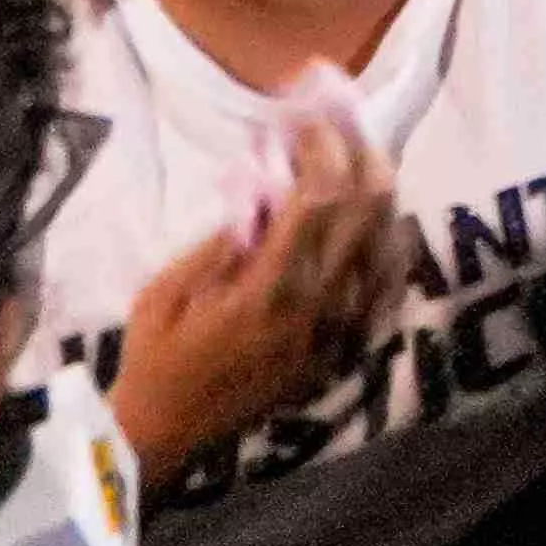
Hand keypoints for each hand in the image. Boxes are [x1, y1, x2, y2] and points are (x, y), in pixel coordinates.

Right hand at [114, 106, 399, 473]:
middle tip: (344, 121)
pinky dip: (390, 243)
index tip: (309, 113)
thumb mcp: (165, 291)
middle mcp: (322, 307)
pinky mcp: (349, 350)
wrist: (169, 432)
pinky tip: (381, 220)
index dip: (323, 145)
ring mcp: (343, 331)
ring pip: (390, 242)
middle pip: (369, 209)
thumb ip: (222, 239)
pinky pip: (390, 287)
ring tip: (362, 156)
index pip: (321, 197)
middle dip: (359, 152)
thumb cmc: (155, 357)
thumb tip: (264, 187)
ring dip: (380, 191)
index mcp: (271, 289)